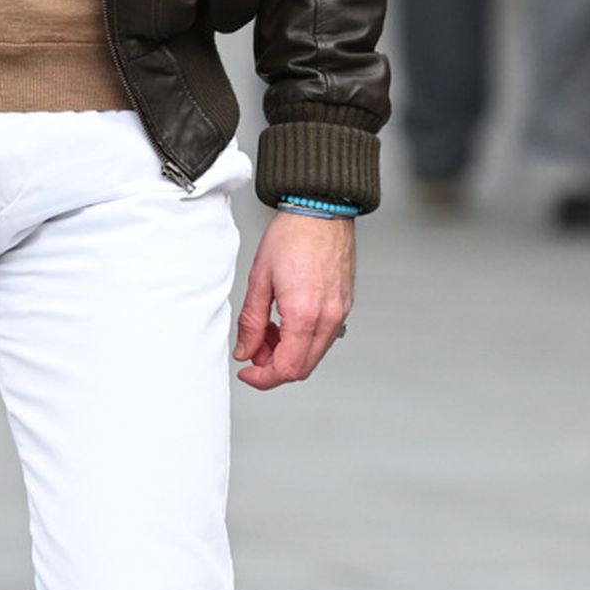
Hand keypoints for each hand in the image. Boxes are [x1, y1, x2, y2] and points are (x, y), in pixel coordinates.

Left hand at [234, 212, 354, 391]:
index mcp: (304, 313)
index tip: (248, 373)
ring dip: (288, 353)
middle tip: (253, 350)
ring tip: (267, 330)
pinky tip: (285, 322)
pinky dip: (302, 340)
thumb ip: (251, 321)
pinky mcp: (344, 305)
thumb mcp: (259, 279)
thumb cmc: (293, 235)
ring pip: (314, 355)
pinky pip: (324, 337)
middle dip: (274, 368)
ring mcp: (340, 312)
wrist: (321, 210)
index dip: (263, 378)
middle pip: (302, 368)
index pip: (286, 368)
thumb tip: (246, 350)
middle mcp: (328, 317)